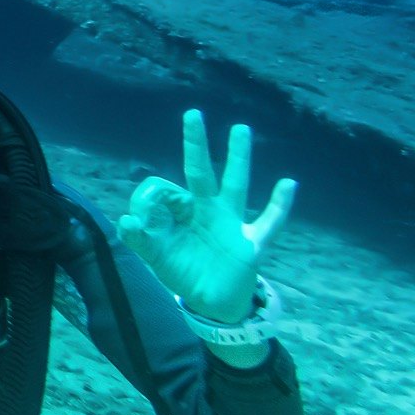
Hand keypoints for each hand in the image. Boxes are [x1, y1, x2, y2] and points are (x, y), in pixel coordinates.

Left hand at [118, 109, 295, 325]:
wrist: (212, 300)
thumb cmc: (184, 268)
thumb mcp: (156, 255)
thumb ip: (139, 239)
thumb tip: (125, 220)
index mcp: (183, 211)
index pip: (165, 188)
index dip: (147, 198)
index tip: (137, 219)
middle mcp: (207, 210)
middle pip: (200, 172)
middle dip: (196, 145)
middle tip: (192, 113)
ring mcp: (231, 224)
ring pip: (235, 185)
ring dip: (237, 158)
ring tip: (239, 129)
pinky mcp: (250, 244)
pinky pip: (269, 223)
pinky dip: (279, 206)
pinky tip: (288, 184)